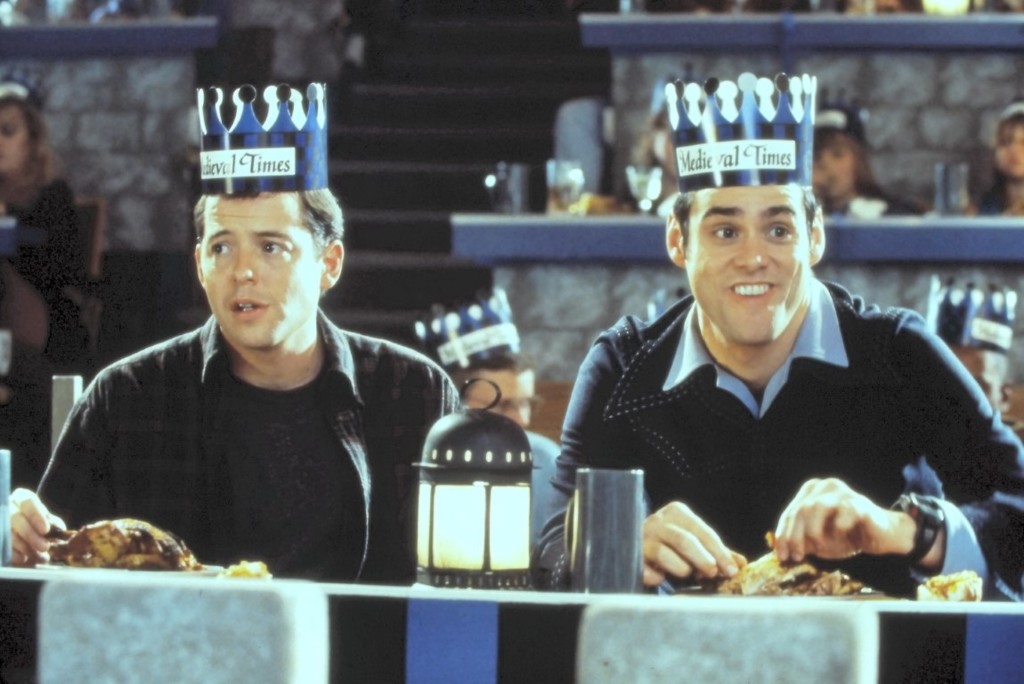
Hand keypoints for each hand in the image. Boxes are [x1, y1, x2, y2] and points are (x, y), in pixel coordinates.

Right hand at [9, 488, 65, 566]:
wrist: (26, 533)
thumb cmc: (38, 524)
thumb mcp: (47, 520)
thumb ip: (53, 523)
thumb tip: (58, 529)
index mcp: (21, 498)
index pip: (27, 502)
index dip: (36, 516)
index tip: (45, 530)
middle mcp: (8, 508)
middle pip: (15, 519)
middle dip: (30, 535)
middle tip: (44, 547)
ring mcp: (0, 523)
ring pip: (8, 534)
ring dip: (24, 547)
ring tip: (39, 556)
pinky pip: (2, 546)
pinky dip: (13, 554)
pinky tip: (23, 559)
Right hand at [641, 501, 745, 586]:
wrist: (635, 543)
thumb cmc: (671, 544)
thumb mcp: (695, 542)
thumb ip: (717, 551)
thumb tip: (740, 564)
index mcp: (676, 512)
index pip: (702, 531)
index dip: (719, 552)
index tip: (731, 569)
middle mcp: (657, 522)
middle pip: (685, 541)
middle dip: (703, 559)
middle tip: (713, 574)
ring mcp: (642, 538)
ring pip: (665, 555)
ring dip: (681, 569)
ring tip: (686, 574)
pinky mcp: (632, 557)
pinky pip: (649, 572)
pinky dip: (659, 578)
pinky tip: (662, 578)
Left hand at [773, 477, 913, 563]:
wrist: (882, 536)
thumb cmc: (847, 536)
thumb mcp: (818, 540)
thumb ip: (800, 540)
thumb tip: (779, 550)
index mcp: (813, 491)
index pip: (790, 513)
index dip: (783, 535)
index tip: (781, 556)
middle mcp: (826, 487)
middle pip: (800, 510)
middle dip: (794, 536)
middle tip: (796, 556)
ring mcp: (843, 493)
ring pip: (816, 508)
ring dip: (814, 533)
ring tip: (820, 549)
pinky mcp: (860, 504)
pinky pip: (842, 516)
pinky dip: (838, 531)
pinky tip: (841, 539)